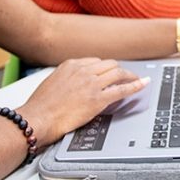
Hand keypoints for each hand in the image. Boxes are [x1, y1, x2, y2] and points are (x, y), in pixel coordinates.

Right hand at [16, 58, 146, 145]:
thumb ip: (67, 79)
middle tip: (125, 76)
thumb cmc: (40, 106)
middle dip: (119, 70)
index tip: (110, 73)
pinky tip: (143, 83)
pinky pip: (122, 89)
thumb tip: (76, 84)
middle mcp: (83, 71)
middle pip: (110, 64)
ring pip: (118, 73)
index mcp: (71, 65)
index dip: (105, 68)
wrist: (37, 118)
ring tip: (136, 79)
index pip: (96, 61)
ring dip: (130, 76)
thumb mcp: (53, 82)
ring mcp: (91, 84)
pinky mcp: (97, 99)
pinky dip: (135, 85)